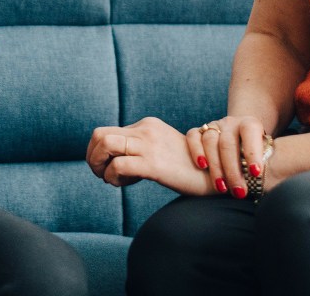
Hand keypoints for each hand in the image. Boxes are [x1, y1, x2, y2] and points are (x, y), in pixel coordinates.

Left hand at [86, 117, 216, 194]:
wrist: (217, 177)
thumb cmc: (189, 169)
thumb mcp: (161, 152)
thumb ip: (141, 150)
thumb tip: (115, 162)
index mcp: (147, 125)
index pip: (106, 132)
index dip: (99, 153)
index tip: (108, 169)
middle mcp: (146, 130)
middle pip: (99, 135)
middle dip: (93, 157)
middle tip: (101, 174)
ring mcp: (149, 145)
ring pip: (105, 145)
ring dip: (98, 166)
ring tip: (110, 180)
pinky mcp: (153, 163)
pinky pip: (117, 166)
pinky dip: (112, 177)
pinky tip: (124, 184)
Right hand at [185, 115, 276, 198]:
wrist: (241, 144)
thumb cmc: (255, 156)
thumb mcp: (265, 155)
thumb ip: (265, 165)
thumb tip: (274, 183)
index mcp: (250, 124)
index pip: (250, 133)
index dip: (253, 152)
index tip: (256, 174)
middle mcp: (231, 122)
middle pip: (228, 143)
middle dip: (233, 170)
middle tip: (239, 192)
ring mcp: (214, 125)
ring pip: (210, 141)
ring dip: (216, 167)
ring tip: (222, 187)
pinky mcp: (199, 131)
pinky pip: (193, 136)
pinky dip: (196, 151)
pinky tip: (202, 166)